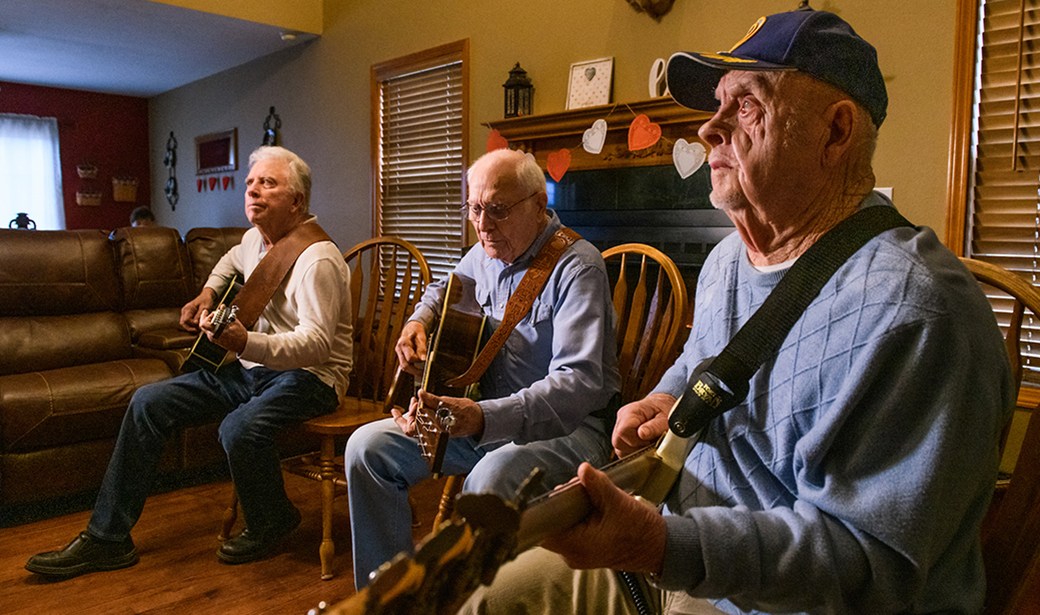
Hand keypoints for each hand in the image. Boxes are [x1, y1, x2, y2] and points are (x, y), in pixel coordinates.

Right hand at [179, 288, 216, 331]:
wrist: (206, 296)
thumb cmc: (206, 301)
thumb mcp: (204, 308)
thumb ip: (199, 315)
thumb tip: (195, 323)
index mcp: (188, 308)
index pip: (186, 320)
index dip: (192, 324)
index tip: (199, 324)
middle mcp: (184, 310)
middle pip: (183, 322)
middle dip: (189, 328)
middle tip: (197, 330)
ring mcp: (185, 312)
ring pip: (184, 323)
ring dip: (190, 327)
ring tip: (197, 329)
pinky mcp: (187, 314)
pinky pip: (186, 321)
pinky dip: (190, 325)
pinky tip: (196, 326)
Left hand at [198, 306, 246, 353]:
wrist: (243, 345)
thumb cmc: (240, 335)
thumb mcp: (234, 323)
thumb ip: (226, 315)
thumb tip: (222, 308)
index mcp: (216, 332)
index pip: (204, 324)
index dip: (205, 316)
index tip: (208, 311)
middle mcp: (213, 336)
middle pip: (203, 325)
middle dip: (206, 317)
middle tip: (209, 312)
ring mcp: (213, 339)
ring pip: (207, 327)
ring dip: (210, 320)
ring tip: (217, 316)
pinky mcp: (215, 339)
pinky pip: (210, 330)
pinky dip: (213, 325)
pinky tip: (218, 321)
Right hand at [395, 320, 427, 376]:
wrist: (411, 327)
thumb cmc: (416, 330)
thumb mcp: (421, 336)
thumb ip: (422, 347)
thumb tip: (423, 359)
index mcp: (403, 343)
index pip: (410, 357)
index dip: (418, 360)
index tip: (426, 360)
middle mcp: (399, 349)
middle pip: (405, 365)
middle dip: (415, 371)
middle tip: (425, 372)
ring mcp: (399, 353)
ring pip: (404, 367)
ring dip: (413, 371)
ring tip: (423, 372)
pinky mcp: (401, 356)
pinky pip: (405, 365)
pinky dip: (412, 368)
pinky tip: (418, 369)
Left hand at [396, 390, 483, 439]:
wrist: (480, 419)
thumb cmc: (466, 412)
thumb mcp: (448, 402)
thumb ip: (432, 399)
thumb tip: (420, 393)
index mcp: (432, 427)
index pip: (410, 428)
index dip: (401, 418)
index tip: (397, 409)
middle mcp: (433, 432)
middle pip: (412, 426)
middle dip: (409, 412)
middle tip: (413, 400)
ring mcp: (436, 431)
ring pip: (419, 424)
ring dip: (416, 412)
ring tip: (417, 401)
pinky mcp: (440, 428)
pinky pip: (426, 423)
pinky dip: (423, 414)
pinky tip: (425, 405)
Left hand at [541, 463, 666, 573]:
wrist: (658, 548)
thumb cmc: (639, 530)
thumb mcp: (617, 502)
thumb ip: (597, 486)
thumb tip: (582, 469)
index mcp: (576, 546)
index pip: (542, 529)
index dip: (545, 509)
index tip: (558, 492)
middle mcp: (572, 554)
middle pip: (552, 524)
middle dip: (563, 502)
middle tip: (580, 488)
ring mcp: (578, 554)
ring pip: (562, 526)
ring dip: (571, 508)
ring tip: (590, 495)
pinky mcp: (585, 549)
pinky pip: (573, 530)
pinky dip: (579, 516)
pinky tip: (592, 505)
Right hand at [612, 393, 675, 457]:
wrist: (661, 405)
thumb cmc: (664, 410)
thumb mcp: (665, 418)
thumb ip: (655, 427)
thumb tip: (642, 434)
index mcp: (631, 412)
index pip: (623, 432)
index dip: (636, 441)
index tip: (649, 441)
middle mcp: (622, 418)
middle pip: (618, 441)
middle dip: (635, 447)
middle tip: (649, 443)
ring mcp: (619, 426)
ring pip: (619, 447)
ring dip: (634, 450)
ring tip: (647, 443)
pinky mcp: (621, 434)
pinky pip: (622, 449)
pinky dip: (633, 450)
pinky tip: (642, 445)